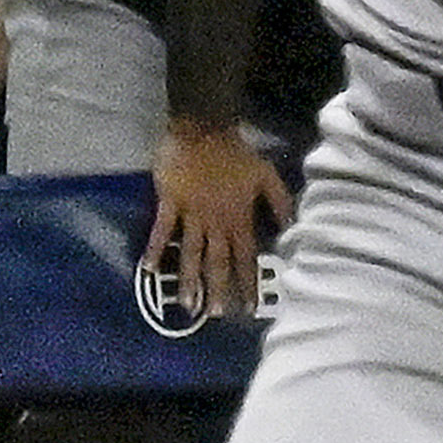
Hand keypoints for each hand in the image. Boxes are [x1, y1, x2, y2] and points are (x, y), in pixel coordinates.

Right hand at [147, 117, 289, 320]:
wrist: (204, 127)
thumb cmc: (236, 151)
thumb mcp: (266, 174)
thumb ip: (280, 201)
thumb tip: (293, 227)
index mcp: (238, 217)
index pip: (246, 256)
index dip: (248, 282)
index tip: (249, 307)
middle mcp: (215, 222)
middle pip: (217, 261)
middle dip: (218, 289)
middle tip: (216, 315)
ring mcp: (190, 214)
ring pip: (191, 253)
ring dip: (190, 280)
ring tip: (188, 305)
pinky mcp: (169, 202)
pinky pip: (162, 230)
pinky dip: (156, 249)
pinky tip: (149, 269)